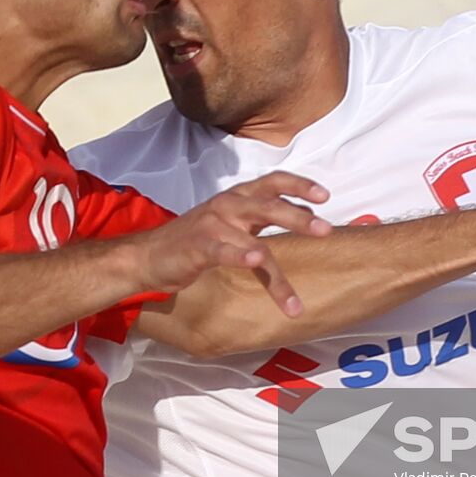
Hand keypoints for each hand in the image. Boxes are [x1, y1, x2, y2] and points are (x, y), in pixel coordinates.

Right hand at [135, 172, 331, 316]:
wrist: (149, 255)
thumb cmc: (198, 239)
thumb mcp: (234, 221)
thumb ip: (265, 217)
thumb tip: (309, 215)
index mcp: (239, 197)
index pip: (273, 182)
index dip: (300, 185)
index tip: (325, 196)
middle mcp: (228, 205)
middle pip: (268, 205)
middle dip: (298, 217)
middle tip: (325, 230)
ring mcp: (212, 225)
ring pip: (252, 242)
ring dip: (275, 271)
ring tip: (292, 294)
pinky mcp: (197, 246)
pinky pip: (223, 251)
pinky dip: (240, 256)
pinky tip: (255, 262)